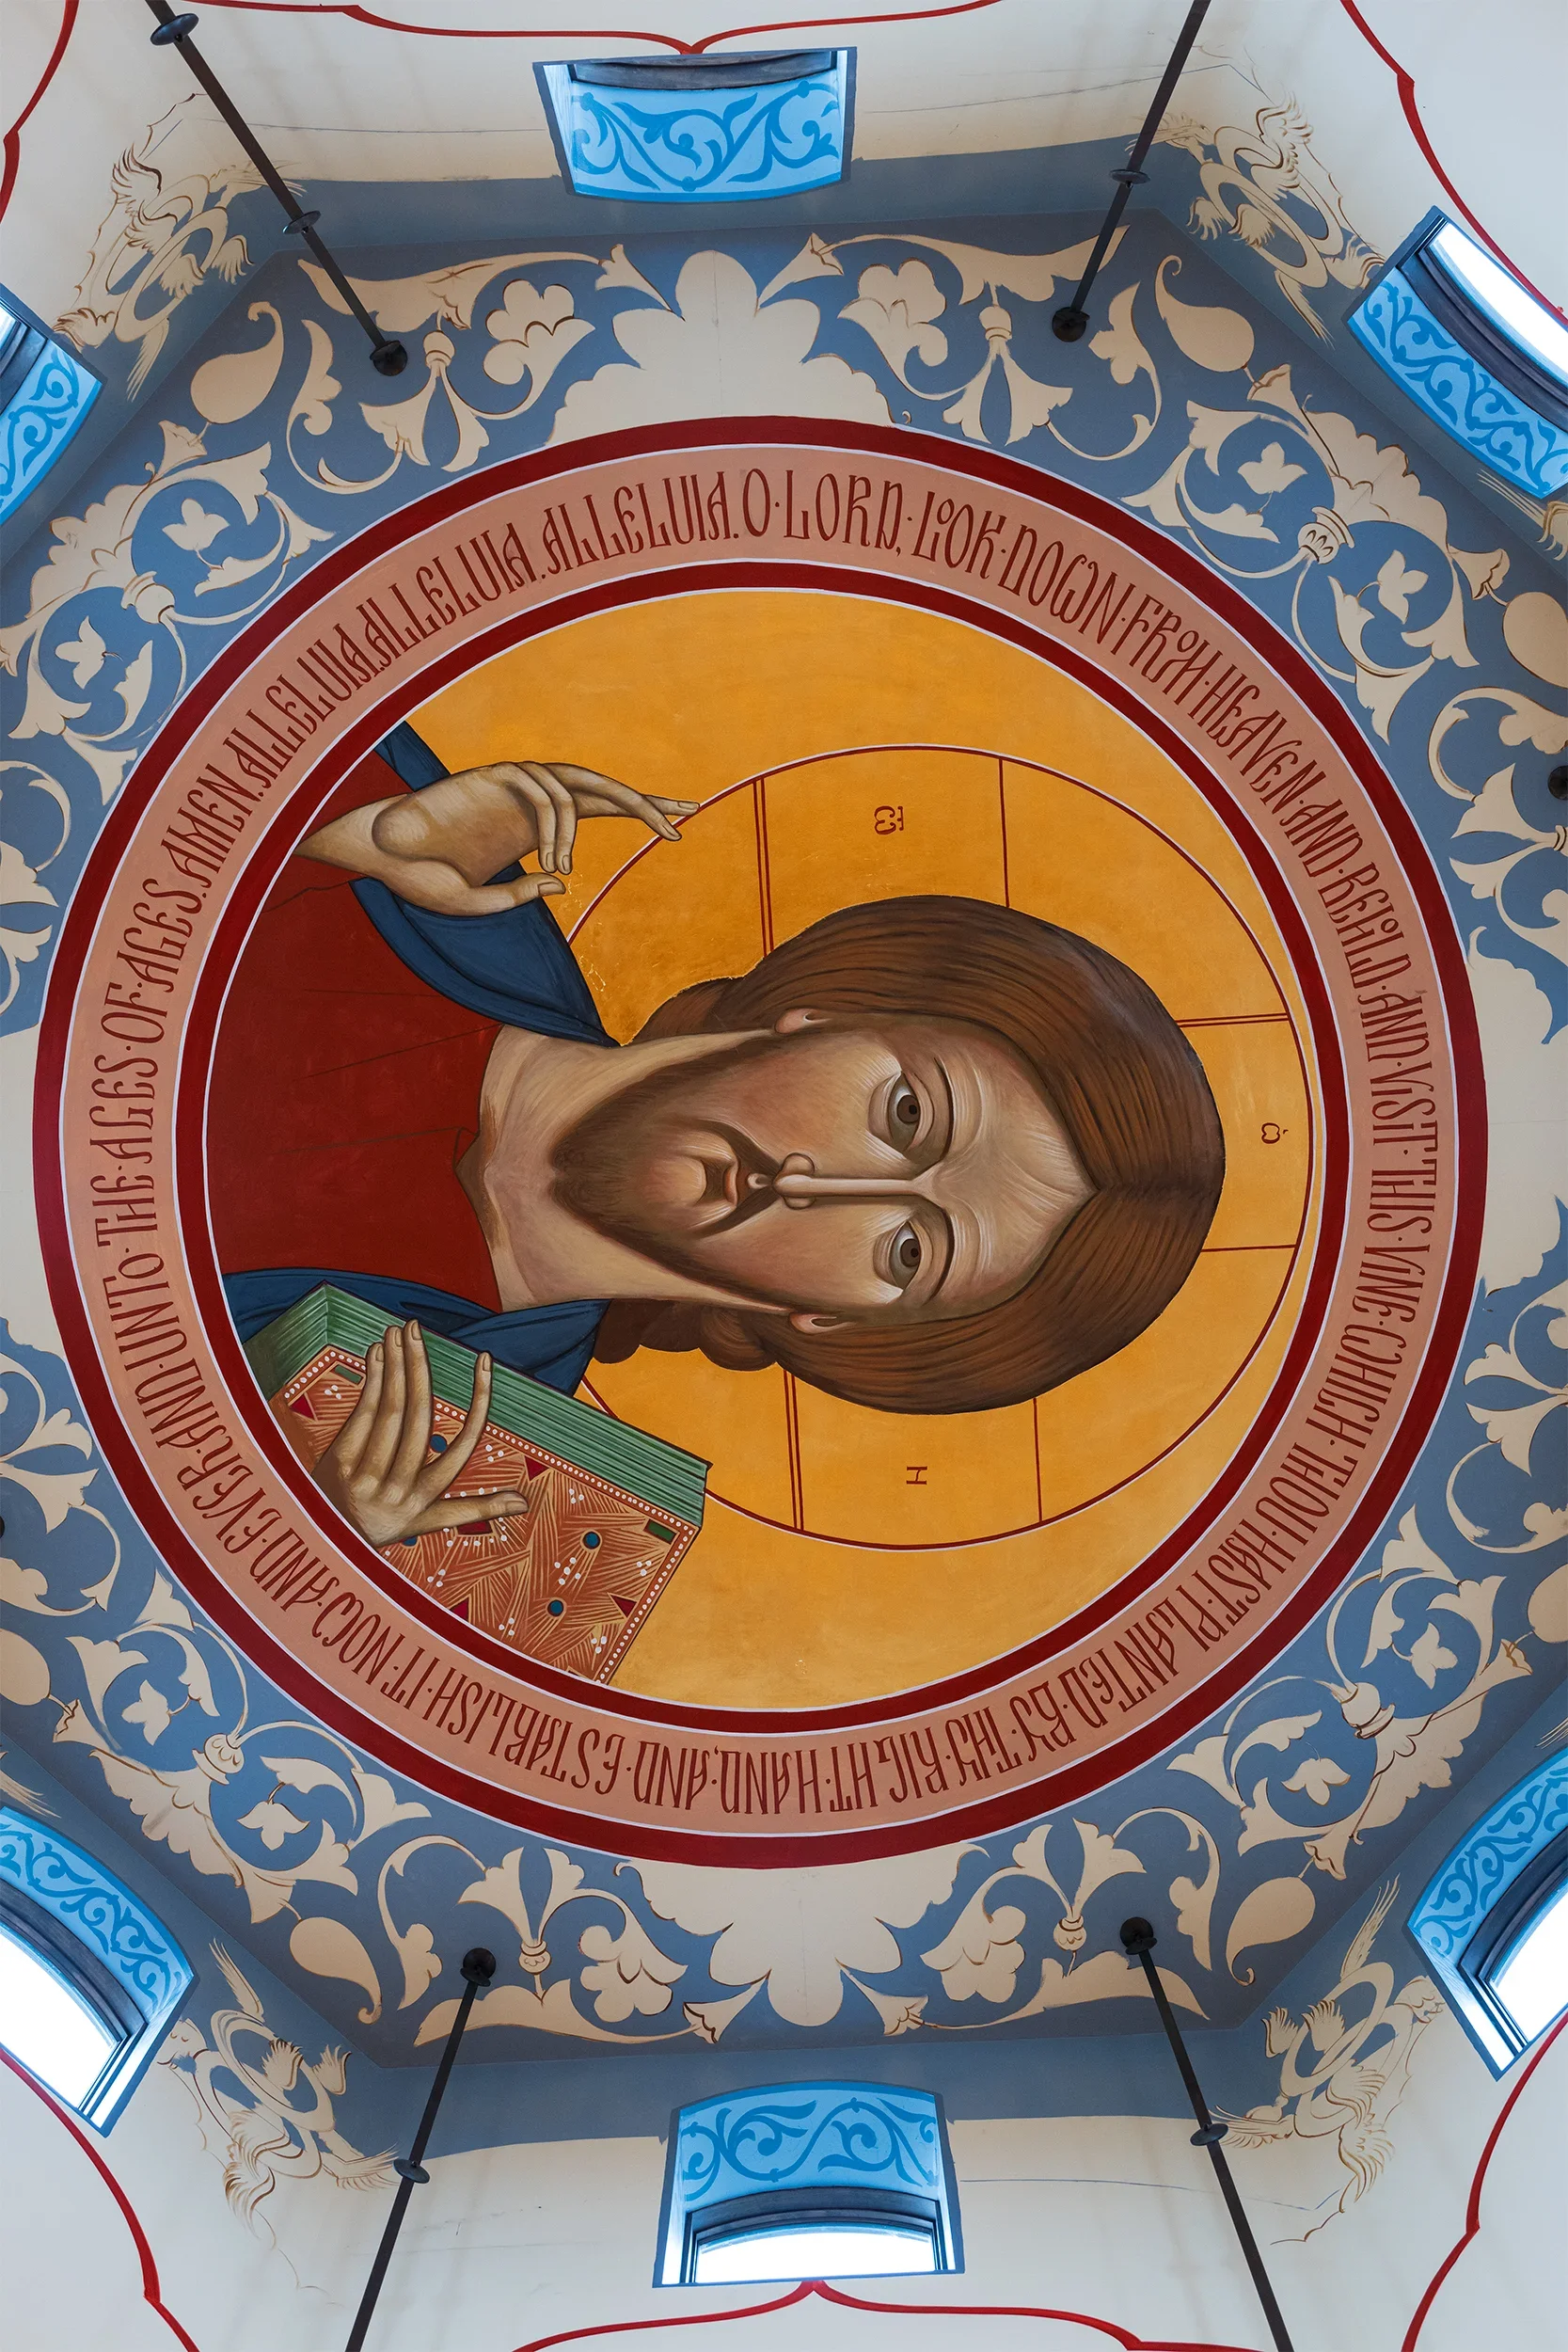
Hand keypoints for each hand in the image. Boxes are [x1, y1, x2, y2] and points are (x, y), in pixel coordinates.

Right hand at [304, 761, 697, 915]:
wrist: (377, 854)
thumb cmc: (423, 880)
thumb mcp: (478, 904)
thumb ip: (519, 896)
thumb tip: (564, 881)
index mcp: (537, 827)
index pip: (602, 809)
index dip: (642, 811)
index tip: (681, 826)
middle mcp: (533, 801)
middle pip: (603, 788)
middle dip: (647, 800)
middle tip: (685, 819)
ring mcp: (514, 785)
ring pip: (574, 788)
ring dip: (578, 830)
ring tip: (563, 867)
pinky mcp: (493, 776)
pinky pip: (540, 789)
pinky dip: (555, 822)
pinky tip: (551, 858)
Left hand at [312, 1321, 526, 1547]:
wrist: (323, 1543)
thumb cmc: (383, 1525)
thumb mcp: (429, 1521)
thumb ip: (476, 1509)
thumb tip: (525, 1502)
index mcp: (428, 1497)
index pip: (465, 1445)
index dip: (479, 1400)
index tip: (484, 1359)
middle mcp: (400, 1489)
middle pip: (419, 1418)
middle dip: (420, 1368)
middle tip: (418, 1328)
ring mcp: (367, 1478)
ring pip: (389, 1413)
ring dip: (394, 1367)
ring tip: (398, 1330)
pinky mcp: (338, 1466)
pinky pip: (360, 1416)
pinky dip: (370, 1381)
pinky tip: (377, 1352)